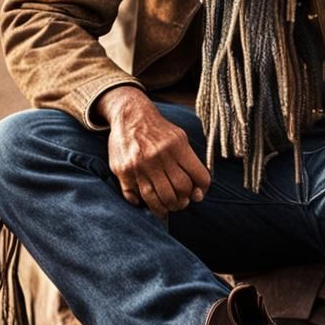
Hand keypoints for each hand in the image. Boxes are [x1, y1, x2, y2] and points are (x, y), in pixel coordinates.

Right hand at [97, 86, 210, 217]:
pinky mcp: (123, 171)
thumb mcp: (180, 137)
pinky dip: (142, 203)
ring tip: (168, 207)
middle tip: (182, 202)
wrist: (130, 115)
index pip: (198, 176)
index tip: (199, 194)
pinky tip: (149, 202)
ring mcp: (139, 165)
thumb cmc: (158, 130)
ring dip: (165, 208)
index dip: (202, 189)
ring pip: (156, 198)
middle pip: (179, 190)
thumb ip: (190, 161)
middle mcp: (158, 156)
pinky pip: (134, 196)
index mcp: (177, 146)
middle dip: (183, 202)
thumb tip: (198, 190)